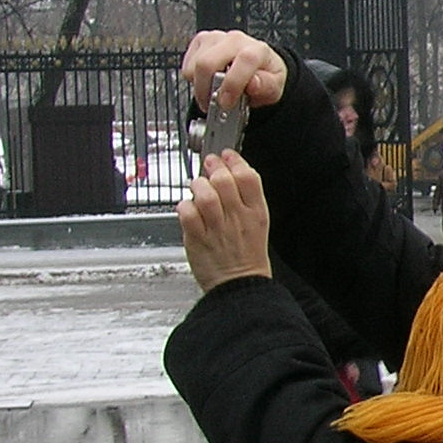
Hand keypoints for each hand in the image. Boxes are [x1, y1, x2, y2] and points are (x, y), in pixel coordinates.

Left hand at [177, 150, 273, 292]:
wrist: (240, 286)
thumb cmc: (247, 257)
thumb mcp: (258, 224)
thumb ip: (245, 200)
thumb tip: (229, 176)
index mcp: (257, 213)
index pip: (249, 178)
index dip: (236, 161)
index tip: (227, 156)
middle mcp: (238, 218)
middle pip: (225, 181)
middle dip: (213, 168)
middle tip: (208, 165)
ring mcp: (217, 228)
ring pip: (205, 195)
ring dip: (198, 186)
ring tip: (197, 187)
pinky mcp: (198, 239)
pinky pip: (187, 213)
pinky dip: (184, 206)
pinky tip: (187, 207)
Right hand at [181, 30, 286, 114]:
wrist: (258, 67)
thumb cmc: (265, 76)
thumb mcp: (274, 87)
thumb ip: (266, 86)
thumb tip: (253, 84)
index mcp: (257, 50)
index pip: (244, 60)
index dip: (232, 84)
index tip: (226, 102)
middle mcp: (235, 40)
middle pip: (207, 63)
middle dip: (207, 90)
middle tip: (213, 104)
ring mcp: (216, 38)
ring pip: (194, 65)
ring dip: (200, 86)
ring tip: (212, 94)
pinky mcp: (201, 41)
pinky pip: (186, 65)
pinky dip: (193, 79)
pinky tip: (208, 81)